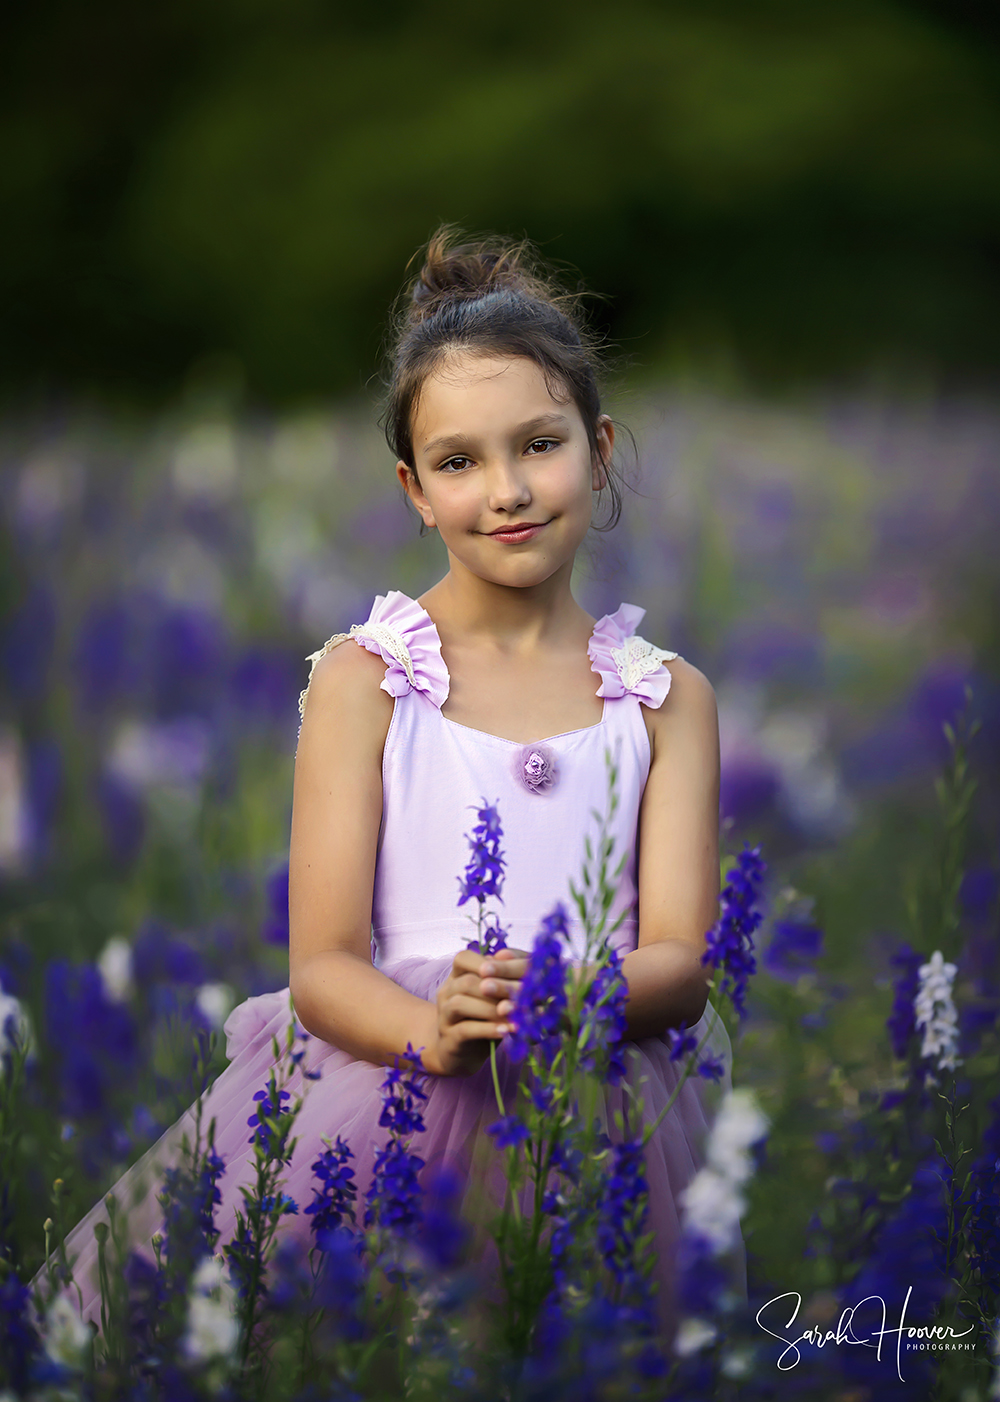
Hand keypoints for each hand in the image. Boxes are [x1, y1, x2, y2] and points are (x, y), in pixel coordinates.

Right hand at [424, 947, 529, 1076]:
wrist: (463, 1054)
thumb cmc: (484, 1020)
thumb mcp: (494, 999)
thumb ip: (503, 983)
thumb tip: (526, 970)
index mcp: (457, 977)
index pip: (463, 958)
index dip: (485, 963)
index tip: (509, 970)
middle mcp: (447, 993)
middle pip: (466, 982)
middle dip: (497, 988)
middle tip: (523, 996)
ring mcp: (444, 1016)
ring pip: (460, 1003)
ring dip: (491, 1009)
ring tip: (515, 1015)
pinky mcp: (449, 1038)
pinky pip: (465, 1029)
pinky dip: (488, 1029)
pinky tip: (506, 1031)